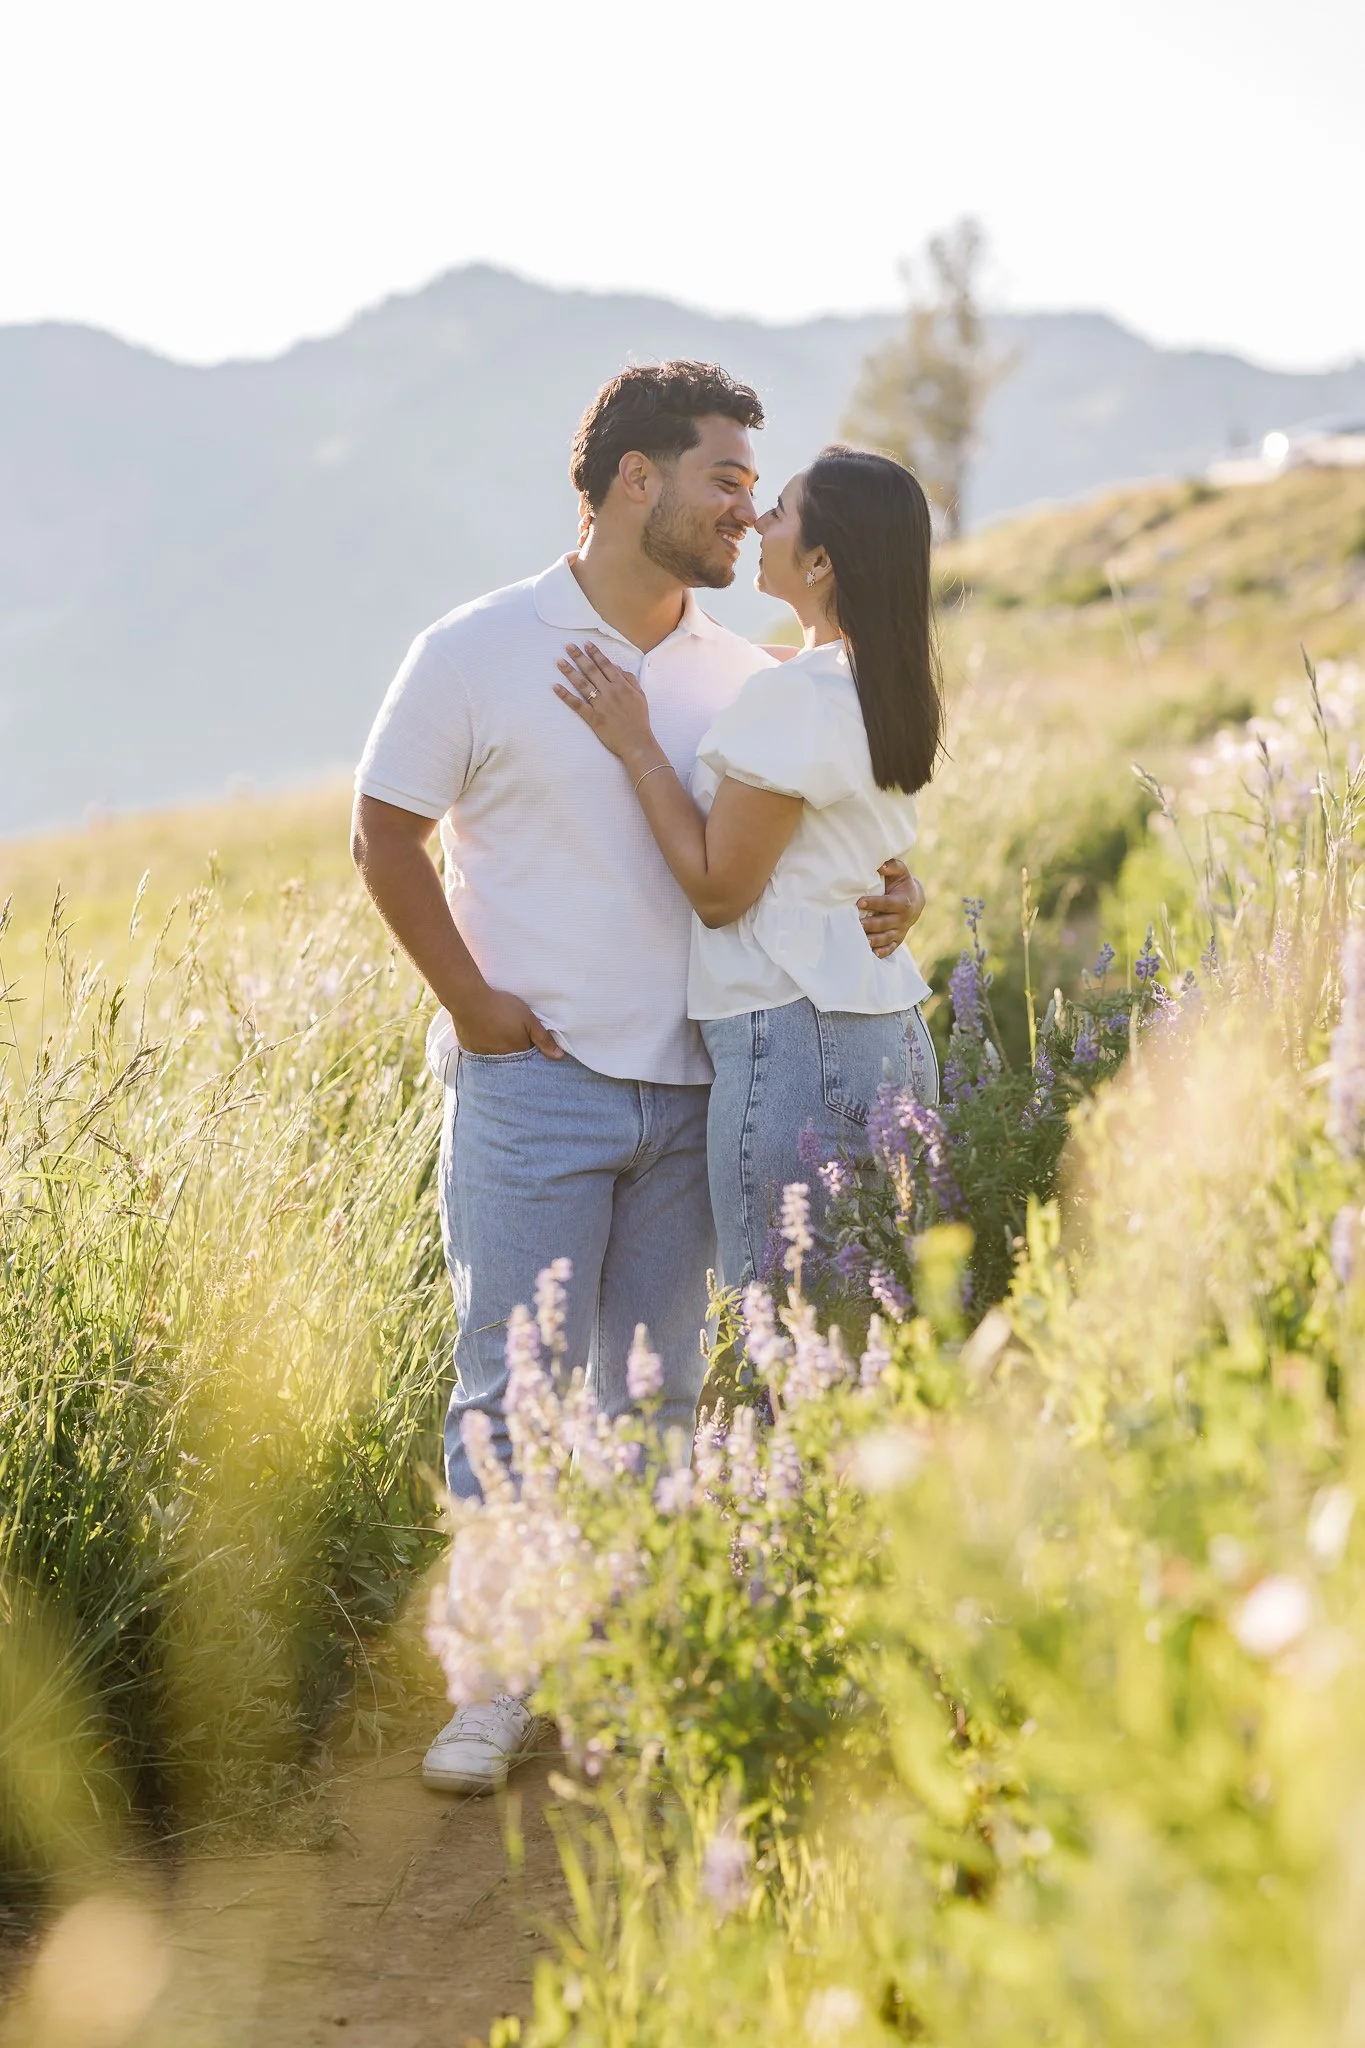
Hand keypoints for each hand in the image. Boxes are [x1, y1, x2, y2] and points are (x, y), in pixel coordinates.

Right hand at [454, 986, 562, 1058]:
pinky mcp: (470, 1050)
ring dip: (500, 1050)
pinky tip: (485, 1037)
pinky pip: (481, 1054)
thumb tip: (560, 1056)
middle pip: (512, 1059)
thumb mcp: (529, 1019)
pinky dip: (485, 1048)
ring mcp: (484, 1056)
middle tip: (513, 1036)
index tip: (530, 1041)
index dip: (531, 1049)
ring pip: (496, 1057)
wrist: (469, 1001)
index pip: (528, 1058)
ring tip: (500, 1036)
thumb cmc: (502, 1008)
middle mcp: (501, 1059)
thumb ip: (544, 1038)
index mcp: (517, 1052)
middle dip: (516, 1052)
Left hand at [554, 641, 657, 765]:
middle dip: (579, 657)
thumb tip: (616, 667)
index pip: (606, 665)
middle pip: (592, 670)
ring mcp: (601, 705)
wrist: (637, 743)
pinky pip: (577, 705)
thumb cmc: (639, 720)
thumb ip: (629, 679)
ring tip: (559, 661)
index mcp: (622, 686)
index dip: (595, 653)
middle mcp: (610, 692)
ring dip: (570, 671)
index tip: (586, 643)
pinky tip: (556, 687)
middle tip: (568, 646)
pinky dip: (566, 696)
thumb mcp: (640, 696)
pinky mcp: (593, 718)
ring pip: (582, 684)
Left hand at [858, 859, 925, 959]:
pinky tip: (873, 954)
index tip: (859, 903)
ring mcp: (901, 930)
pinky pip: (891, 948)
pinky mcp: (898, 939)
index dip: (874, 903)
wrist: (915, 900)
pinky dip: (883, 952)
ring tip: (861, 941)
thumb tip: (880, 866)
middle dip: (871, 925)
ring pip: (887, 938)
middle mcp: (903, 918)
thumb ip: (892, 866)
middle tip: (856, 925)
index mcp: (902, 901)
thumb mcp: (901, 873)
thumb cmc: (902, 884)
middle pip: (885, 923)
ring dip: (874, 940)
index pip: (887, 903)